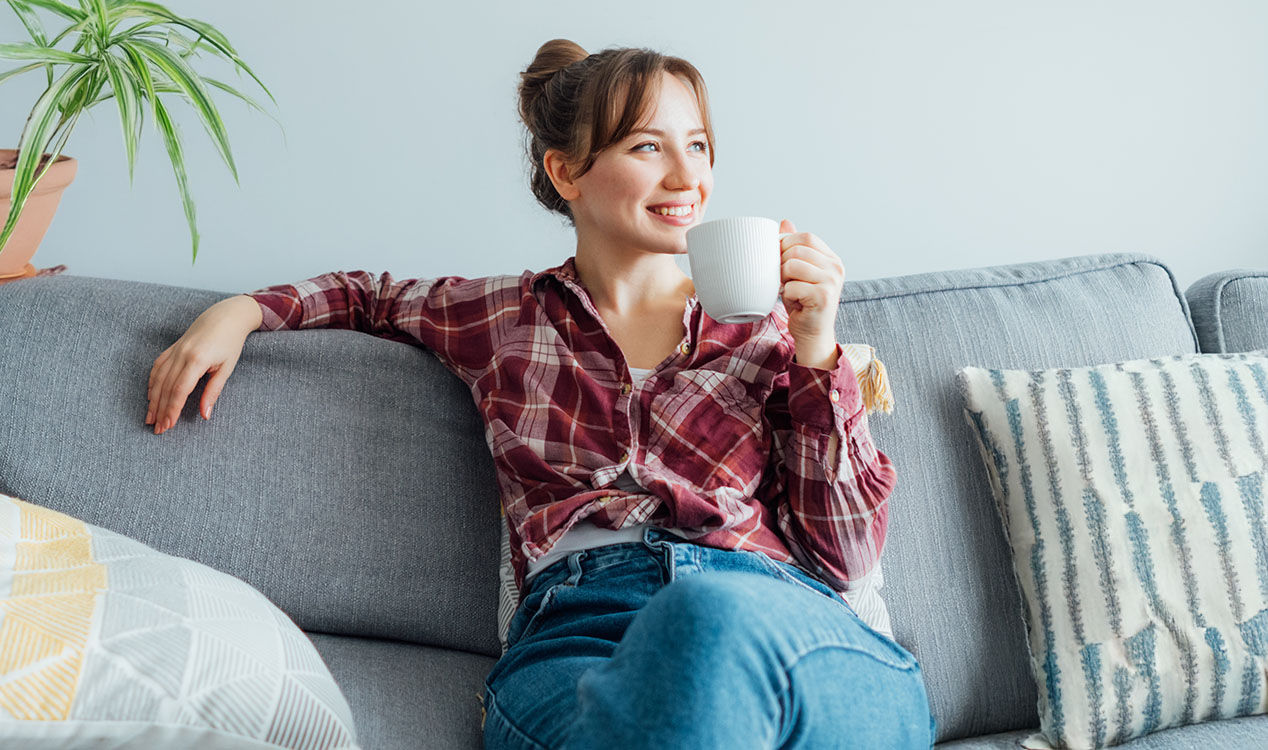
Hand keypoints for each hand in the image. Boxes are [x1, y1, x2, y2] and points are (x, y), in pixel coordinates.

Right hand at [146, 295, 261, 433]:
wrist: (226, 316)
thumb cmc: (230, 343)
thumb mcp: (227, 368)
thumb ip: (213, 392)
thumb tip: (205, 415)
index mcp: (196, 360)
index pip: (179, 390)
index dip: (172, 409)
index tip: (168, 425)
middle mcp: (181, 355)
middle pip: (165, 387)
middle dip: (160, 410)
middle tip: (157, 429)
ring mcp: (175, 350)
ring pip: (158, 378)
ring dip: (153, 400)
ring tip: (150, 417)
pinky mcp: (172, 347)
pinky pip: (157, 367)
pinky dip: (152, 382)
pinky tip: (150, 396)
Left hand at [778, 219, 843, 367]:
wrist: (813, 334)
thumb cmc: (803, 303)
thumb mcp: (797, 272)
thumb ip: (794, 248)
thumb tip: (785, 222)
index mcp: (832, 259)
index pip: (807, 237)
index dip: (787, 244)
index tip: (780, 259)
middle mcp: (836, 268)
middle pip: (798, 249)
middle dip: (782, 262)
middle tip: (783, 279)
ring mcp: (832, 282)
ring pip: (792, 265)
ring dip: (783, 278)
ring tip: (788, 289)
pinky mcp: (824, 298)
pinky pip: (792, 286)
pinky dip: (786, 294)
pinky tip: (794, 302)